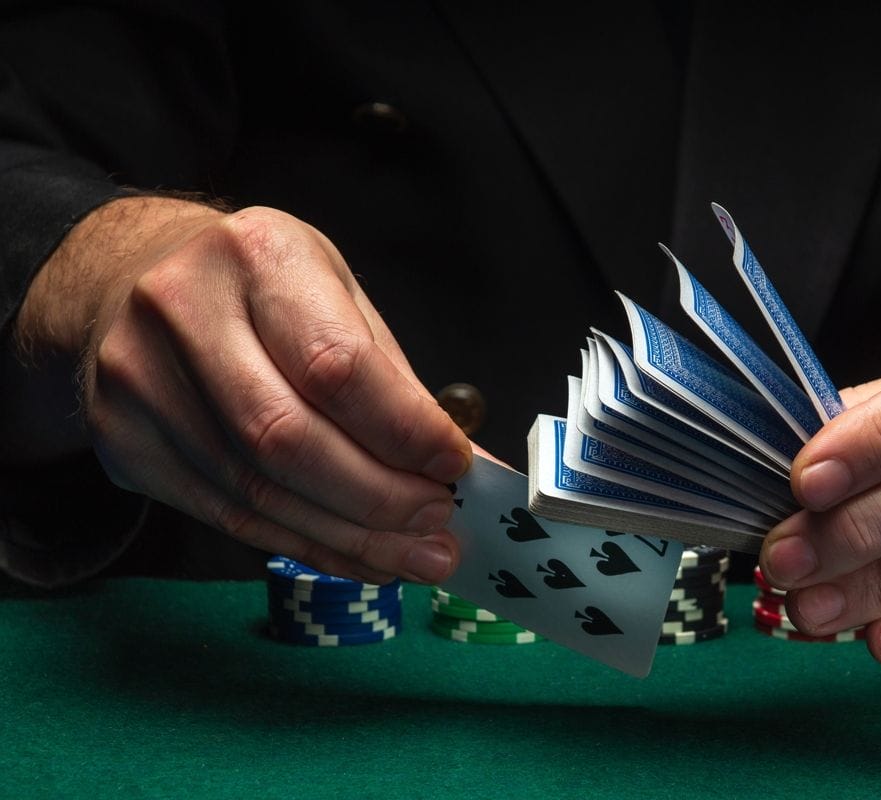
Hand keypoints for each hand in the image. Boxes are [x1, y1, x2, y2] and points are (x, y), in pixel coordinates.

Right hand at [15, 198, 471, 582]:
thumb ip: (398, 382)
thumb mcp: (339, 297)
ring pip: (256, 492)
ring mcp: (139, 382)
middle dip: (379, 499)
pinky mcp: (123, 443)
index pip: (337, 366)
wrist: (131, 281)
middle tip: (439, 529)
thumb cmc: (263, 290)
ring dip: (350, 537)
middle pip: (288, 439)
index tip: (455, 467)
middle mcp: (182, 313)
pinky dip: (305, 545)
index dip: (404, 430)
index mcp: (256, 257)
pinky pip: (227, 516)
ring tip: (414, 557)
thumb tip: (471, 469)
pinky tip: (358, 556)